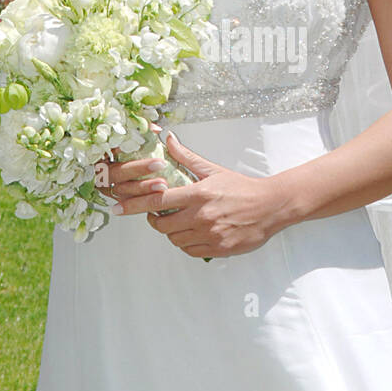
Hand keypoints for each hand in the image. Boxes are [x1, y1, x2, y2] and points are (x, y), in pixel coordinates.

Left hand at [142, 130, 288, 258]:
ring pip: (175, 239)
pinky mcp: (218, 248)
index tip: (121, 207)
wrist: (270, 206)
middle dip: (155, 221)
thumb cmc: (242, 188)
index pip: (158, 201)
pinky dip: (186, 243)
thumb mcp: (213, 170)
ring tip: (179, 223)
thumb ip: (187, 157)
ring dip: (172, 232)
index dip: (136, 205)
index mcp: (198, 194)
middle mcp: (202, 216)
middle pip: (162, 225)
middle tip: (158, 215)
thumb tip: (168, 140)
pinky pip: (190, 250)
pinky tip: (192, 234)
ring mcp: (210, 234)